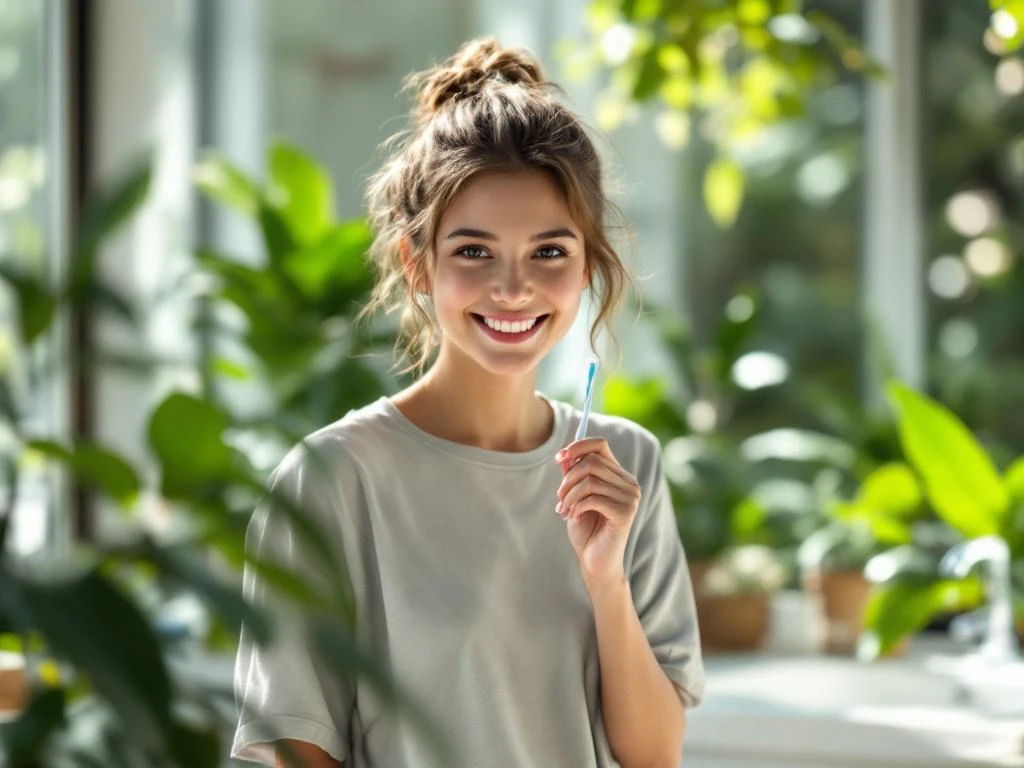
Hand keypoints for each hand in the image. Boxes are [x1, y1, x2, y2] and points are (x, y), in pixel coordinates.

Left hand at [555, 438, 641, 589]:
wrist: (595, 561)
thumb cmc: (586, 529)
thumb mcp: (575, 496)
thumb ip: (572, 474)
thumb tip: (564, 454)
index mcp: (619, 475)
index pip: (600, 445)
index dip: (577, 446)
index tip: (558, 458)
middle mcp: (629, 483)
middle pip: (591, 462)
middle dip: (568, 479)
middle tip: (559, 498)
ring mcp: (630, 497)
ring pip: (589, 480)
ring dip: (569, 495)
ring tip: (564, 510)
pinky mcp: (625, 512)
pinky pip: (592, 498)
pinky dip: (576, 507)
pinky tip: (574, 518)